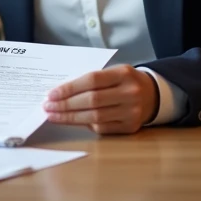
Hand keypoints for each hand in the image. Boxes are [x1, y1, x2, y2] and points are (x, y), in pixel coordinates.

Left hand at [42, 65, 158, 134]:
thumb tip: (60, 92)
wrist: (152, 95)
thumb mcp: (112, 72)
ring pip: (95, 117)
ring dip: (70, 117)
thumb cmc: (124, 81)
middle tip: (48, 107)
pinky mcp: (130, 127)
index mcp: (124, 73)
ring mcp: (132, 112)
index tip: (51, 94)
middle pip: (92, 101)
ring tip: (53, 115)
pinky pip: (102, 128)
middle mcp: (130, 93)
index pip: (92, 80)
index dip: (69, 88)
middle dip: (66, 105)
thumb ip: (91, 80)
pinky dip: (84, 124)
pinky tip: (71, 121)